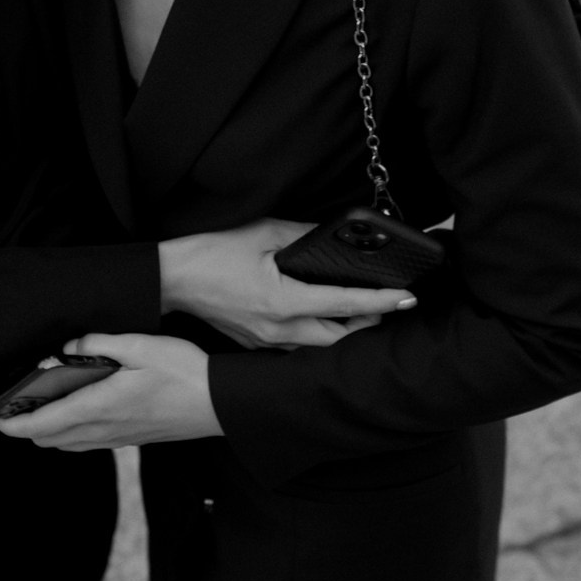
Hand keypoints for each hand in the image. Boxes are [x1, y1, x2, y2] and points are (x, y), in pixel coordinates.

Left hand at [0, 334, 221, 450]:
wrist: (218, 403)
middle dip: (24, 426)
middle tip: (12, 403)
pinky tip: (74, 409)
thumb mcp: (140, 345)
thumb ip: (99, 343)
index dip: (11, 424)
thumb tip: (69, 346)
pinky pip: (86, 443)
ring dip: (46, 430)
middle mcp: (103, 430)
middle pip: (48, 440)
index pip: (42, 424)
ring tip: (38, 405)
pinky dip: (68, 432)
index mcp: (99, 407)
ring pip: (66, 445)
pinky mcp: (129, 439)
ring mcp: (116, 439)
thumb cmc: (183, 373)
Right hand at [159, 219, 413, 349]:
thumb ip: (302, 235)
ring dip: (342, 332)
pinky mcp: (257, 342)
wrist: (172, 279)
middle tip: (384, 303)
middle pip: (340, 340)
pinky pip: (298, 346)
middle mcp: (279, 329)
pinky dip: (317, 333)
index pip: (345, 305)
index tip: (408, 297)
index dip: (382, 301)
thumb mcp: (262, 233)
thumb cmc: (212, 253)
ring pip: (319, 347)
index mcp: (283, 301)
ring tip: (358, 309)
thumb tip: (331, 236)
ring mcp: (267, 341)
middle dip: (366, 324)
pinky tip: (320, 314)